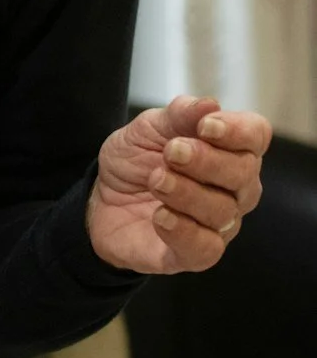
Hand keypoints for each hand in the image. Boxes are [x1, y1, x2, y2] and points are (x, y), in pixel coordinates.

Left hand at [88, 95, 269, 273]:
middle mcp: (234, 189)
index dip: (238, 131)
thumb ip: (177, 116)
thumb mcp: (146, 129)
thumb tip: (209, 104)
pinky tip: (160, 216)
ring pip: (223, 211)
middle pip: (243, 174)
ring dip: (185, 192)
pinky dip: (183, 231)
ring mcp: (220, 224)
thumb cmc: (136, 162)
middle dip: (206, 161)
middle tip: (171, 152)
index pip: (255, 136)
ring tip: (155, 180)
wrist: (101, 199)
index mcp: (229, 151)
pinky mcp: (196, 254)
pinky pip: (206, 248)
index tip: (206, 126)